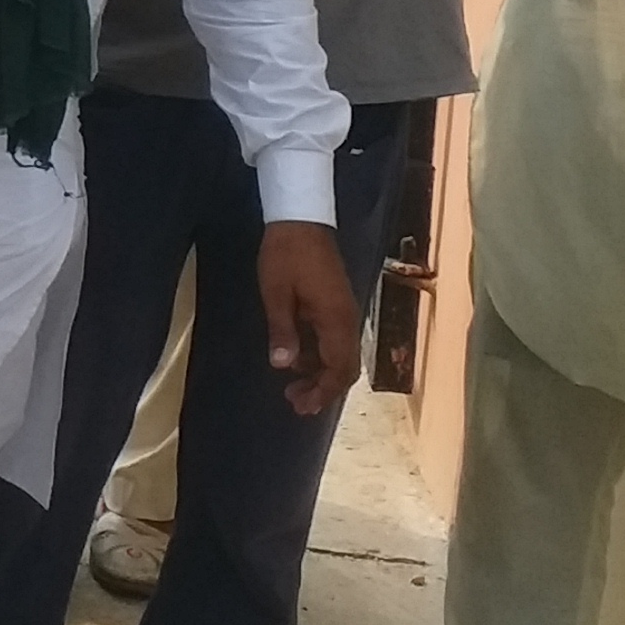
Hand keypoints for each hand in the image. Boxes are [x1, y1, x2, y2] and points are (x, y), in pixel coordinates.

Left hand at [259, 220, 365, 418]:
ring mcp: (343, 312)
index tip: (303, 406)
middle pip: (345, 367)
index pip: (339, 368)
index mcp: (335, 319)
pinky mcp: (336, 305)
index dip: (324, 391)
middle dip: (323, 389)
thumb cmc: (286, 254)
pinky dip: (319, 356)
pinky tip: (296, 358)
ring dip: (320, 374)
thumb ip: (282, 329)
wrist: (301, 218)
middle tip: (295, 403)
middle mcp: (347, 320)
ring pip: (340, 355)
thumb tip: (283, 366)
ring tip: (292, 387)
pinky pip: (334, 340)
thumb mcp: (276, 292)